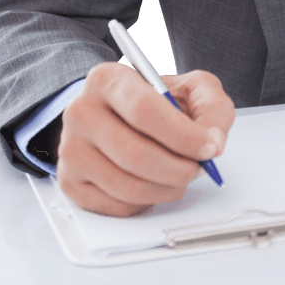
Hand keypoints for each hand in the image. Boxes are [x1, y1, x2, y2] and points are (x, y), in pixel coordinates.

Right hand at [56, 63, 234, 215]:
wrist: (118, 114)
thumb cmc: (155, 102)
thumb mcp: (190, 88)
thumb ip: (212, 107)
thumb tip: (213, 142)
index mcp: (107, 79)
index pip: (145, 111)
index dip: (183, 136)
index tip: (207, 148)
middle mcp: (81, 112)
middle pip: (135, 153)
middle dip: (178, 168)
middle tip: (199, 169)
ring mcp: (71, 149)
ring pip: (127, 185)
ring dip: (167, 188)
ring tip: (181, 176)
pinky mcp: (71, 182)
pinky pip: (117, 205)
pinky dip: (147, 202)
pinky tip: (156, 184)